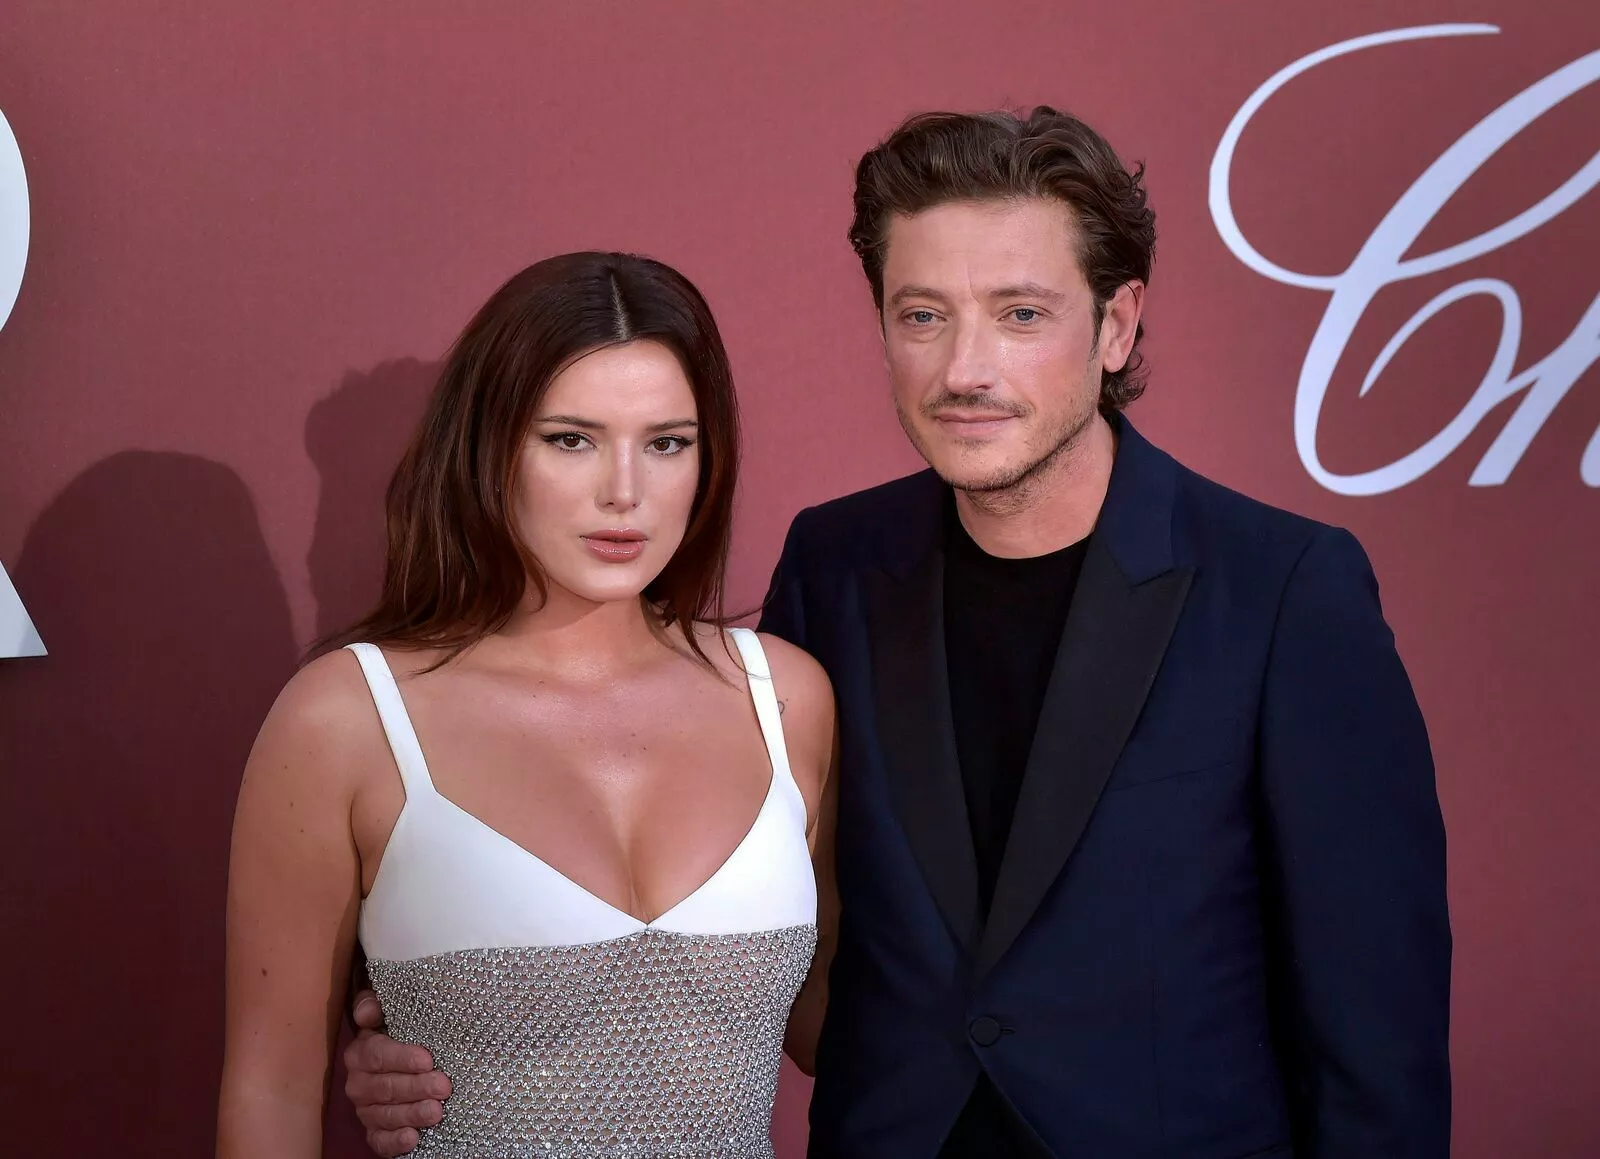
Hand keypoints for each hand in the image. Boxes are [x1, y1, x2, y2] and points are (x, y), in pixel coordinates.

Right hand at [343, 989, 451, 1156]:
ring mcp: (365, 1110)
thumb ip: (374, 1005)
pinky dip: (394, 1142)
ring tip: (436, 1112)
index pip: (378, 1055)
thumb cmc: (401, 1032)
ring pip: (386, 1115)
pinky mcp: (374, 1131)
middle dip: (416, 1088)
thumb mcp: (390, 1013)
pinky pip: (379, 1141)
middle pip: (385, 1088)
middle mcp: (358, 1083)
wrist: (402, 1061)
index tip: (428, 1059)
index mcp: (360, 1052)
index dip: (402, 1058)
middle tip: (443, 1087)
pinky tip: (413, 1138)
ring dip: (411, 1114)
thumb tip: (367, 1011)